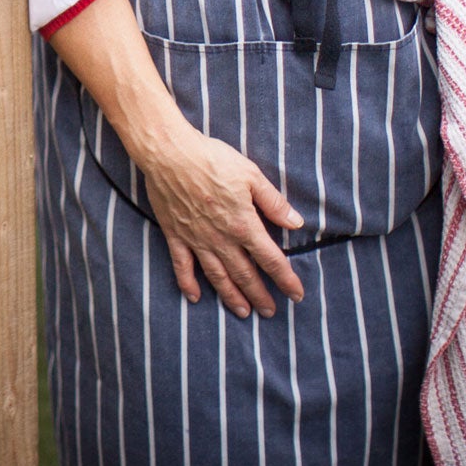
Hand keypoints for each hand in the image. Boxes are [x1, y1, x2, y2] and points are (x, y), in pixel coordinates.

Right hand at [136, 123, 306, 317]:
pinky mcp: (175, 235)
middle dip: (260, 295)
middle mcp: (221, 238)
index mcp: (244, 224)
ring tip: (243, 312)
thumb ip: (273, 202)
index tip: (296, 294)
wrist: (169, 153)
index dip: (286, 279)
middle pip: (245, 274)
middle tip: (270, 311)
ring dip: (232, 296)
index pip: (271, 259)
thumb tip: (296, 222)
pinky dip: (188, 283)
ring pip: (217, 276)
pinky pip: (182, 266)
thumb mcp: (251, 175)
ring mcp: (196, 239)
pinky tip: (194, 297)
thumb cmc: (211, 159)